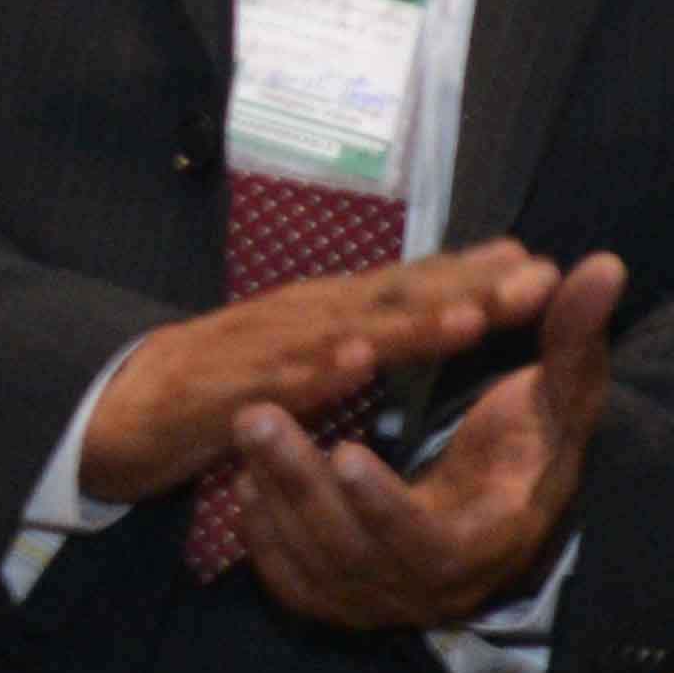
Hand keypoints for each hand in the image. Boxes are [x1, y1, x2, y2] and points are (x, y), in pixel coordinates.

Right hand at [77, 242, 557, 507]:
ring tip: (466, 318)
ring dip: (406, 326)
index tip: (551, 267)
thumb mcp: (321, 346)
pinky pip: (273, 383)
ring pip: (344, 332)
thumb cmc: (234, 373)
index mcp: (334, 309)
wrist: (122, 405)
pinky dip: (314, 374)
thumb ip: (384, 322)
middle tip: (535, 281)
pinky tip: (351, 367)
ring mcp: (264, 349)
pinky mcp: (223, 392)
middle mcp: (307, 317)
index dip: (482, 274)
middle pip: (397, 297)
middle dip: (466, 287)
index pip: (418, 284)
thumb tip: (464, 294)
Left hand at [217, 251, 625, 633]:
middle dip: (302, 485)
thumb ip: (575, 337)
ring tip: (249, 425)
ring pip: (314, 566)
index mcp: (492, 541)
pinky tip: (250, 483)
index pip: (431, 545)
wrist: (504, 505)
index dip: (385, 506)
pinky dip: (266, 536)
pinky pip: (292, 583)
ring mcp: (386, 602)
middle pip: (355, 554)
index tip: (345, 452)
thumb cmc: (532, 441)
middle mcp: (435, 588)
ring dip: (275, 495)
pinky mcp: (344, 602)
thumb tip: (607, 264)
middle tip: (258, 417)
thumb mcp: (561, 392)